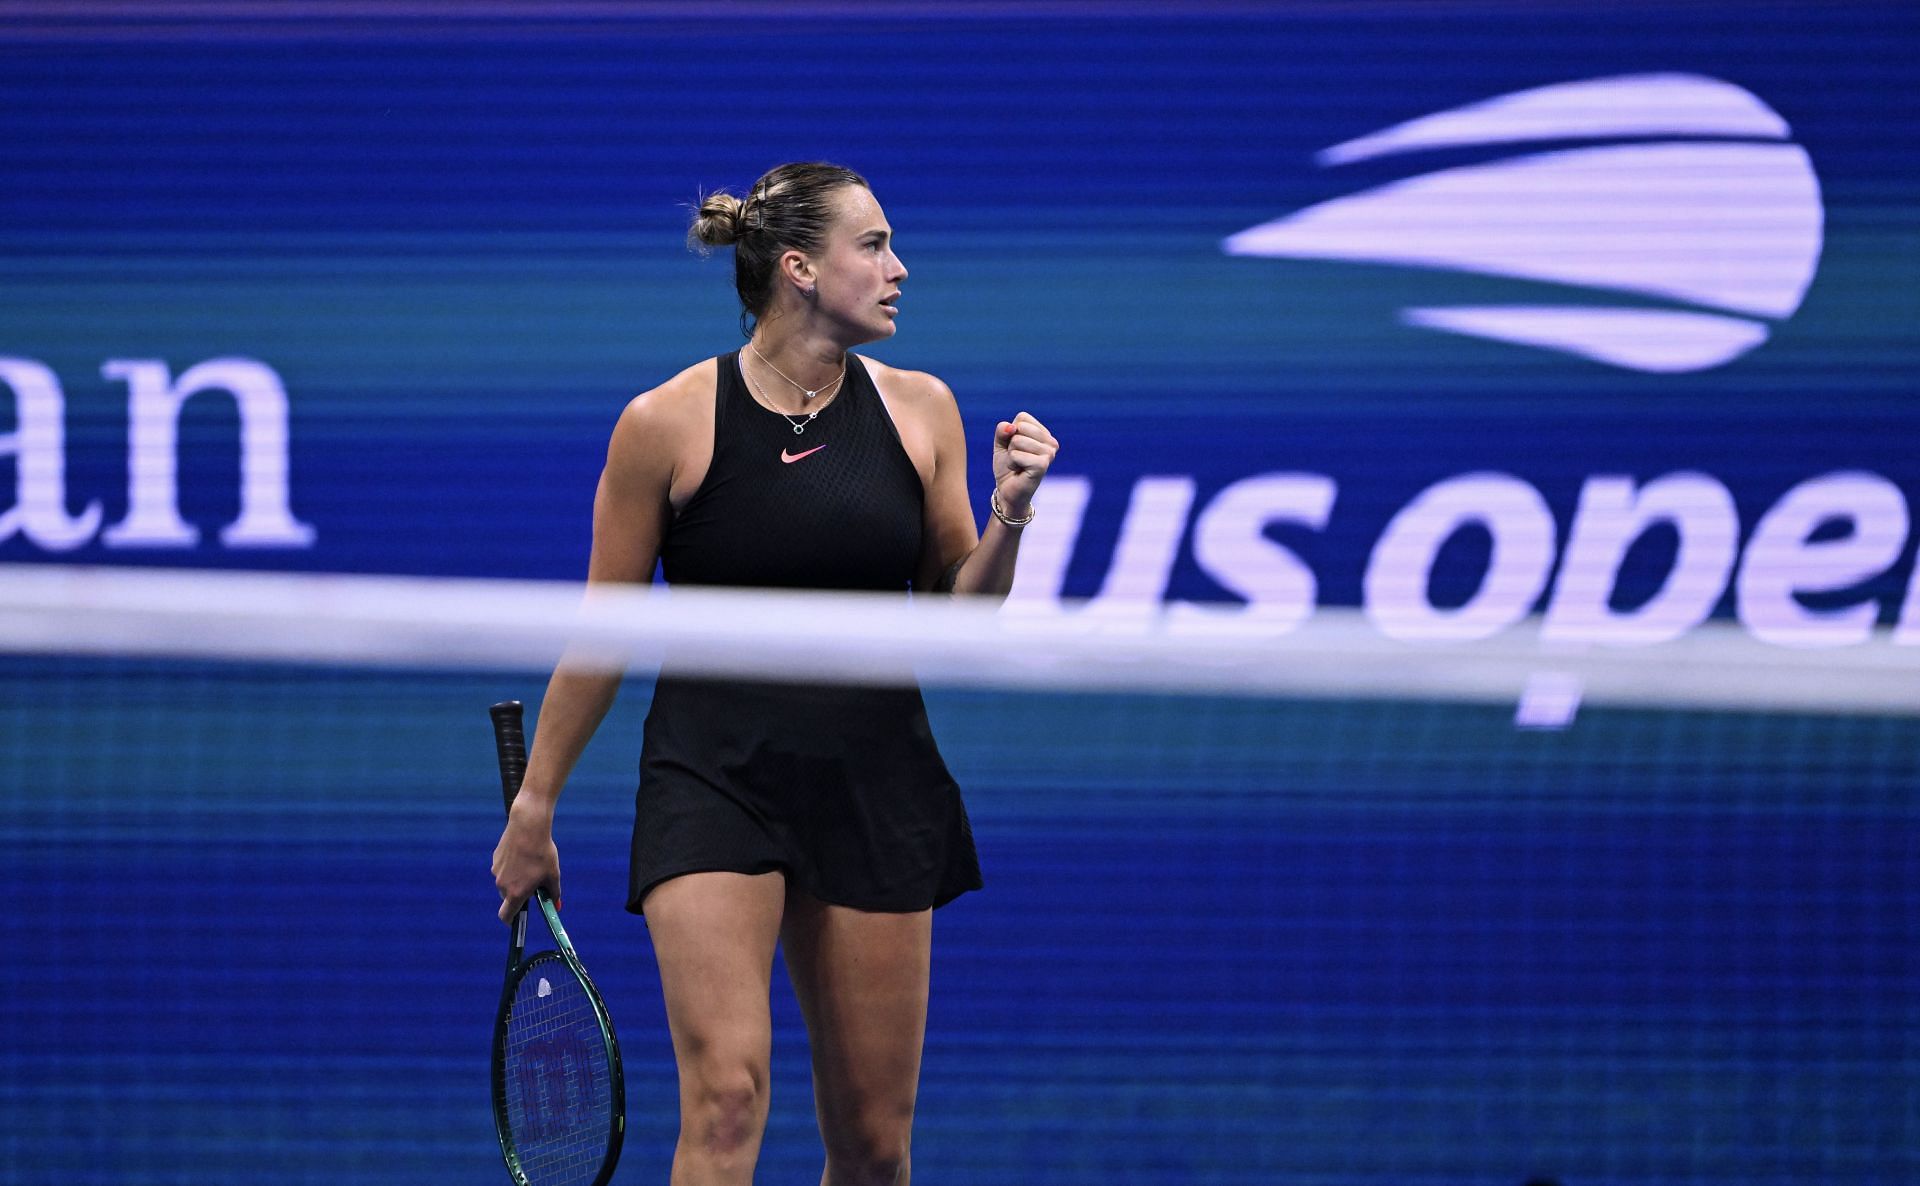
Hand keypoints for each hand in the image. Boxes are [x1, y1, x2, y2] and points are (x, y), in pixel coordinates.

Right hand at [492, 797, 560, 921]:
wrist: (528, 827)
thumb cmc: (543, 853)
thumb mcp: (553, 875)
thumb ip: (553, 893)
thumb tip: (557, 906)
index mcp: (515, 893)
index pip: (506, 916)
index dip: (511, 920)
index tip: (517, 920)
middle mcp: (502, 885)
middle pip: (508, 898)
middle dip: (519, 895)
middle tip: (534, 884)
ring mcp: (497, 872)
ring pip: (506, 882)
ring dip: (515, 880)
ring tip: (531, 865)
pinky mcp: (495, 860)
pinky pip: (503, 869)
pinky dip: (512, 867)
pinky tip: (523, 854)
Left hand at [992, 412, 1057, 516]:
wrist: (1008, 491)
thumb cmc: (1007, 466)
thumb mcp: (1001, 444)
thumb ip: (1003, 430)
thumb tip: (1011, 427)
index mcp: (1044, 434)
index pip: (1023, 417)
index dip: (1011, 431)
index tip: (1015, 447)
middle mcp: (1051, 442)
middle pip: (1020, 427)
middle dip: (1011, 443)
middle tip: (1016, 458)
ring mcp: (1049, 454)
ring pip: (1017, 440)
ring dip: (1011, 454)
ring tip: (1018, 465)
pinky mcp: (1042, 465)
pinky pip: (1016, 454)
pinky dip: (1011, 463)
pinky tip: (1019, 471)